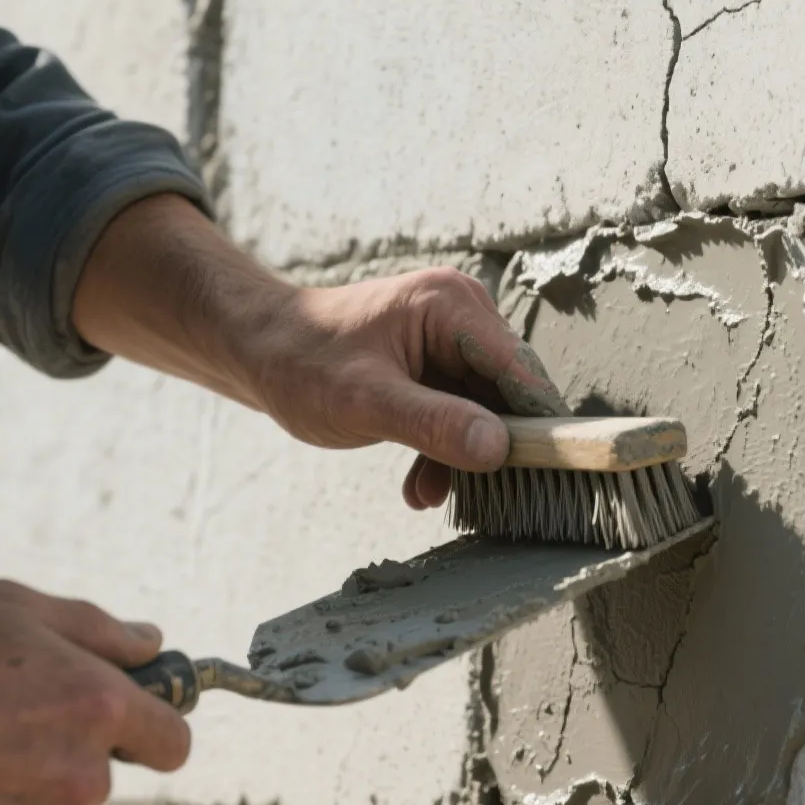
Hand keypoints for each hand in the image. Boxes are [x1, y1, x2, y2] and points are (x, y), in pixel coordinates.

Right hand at [0, 581, 186, 804]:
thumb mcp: (18, 606)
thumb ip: (101, 630)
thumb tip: (150, 643)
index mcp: (99, 708)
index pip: (174, 742)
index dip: (153, 724)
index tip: (130, 715)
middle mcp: (80, 775)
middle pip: (105, 772)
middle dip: (72, 746)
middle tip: (9, 709)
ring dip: (27, 780)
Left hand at [241, 268, 570, 508]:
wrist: (257, 351)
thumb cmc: (301, 363)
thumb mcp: (366, 401)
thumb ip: (433, 425)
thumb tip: (498, 449)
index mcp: (451, 305)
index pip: (517, 370)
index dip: (536, 423)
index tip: (546, 474)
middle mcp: (460, 315)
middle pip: (507, 392)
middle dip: (490, 448)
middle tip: (477, 498)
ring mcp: (449, 340)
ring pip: (484, 410)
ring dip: (461, 456)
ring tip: (424, 494)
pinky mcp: (436, 365)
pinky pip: (459, 413)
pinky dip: (443, 449)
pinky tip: (418, 485)